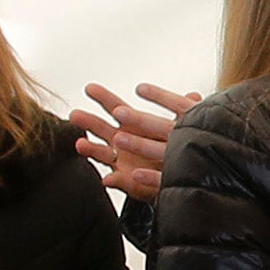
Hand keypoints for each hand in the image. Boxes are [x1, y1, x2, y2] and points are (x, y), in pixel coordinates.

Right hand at [73, 83, 197, 200]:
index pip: (117, 108)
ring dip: (91, 149)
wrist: (182, 177)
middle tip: (75, 115)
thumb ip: (185, 113)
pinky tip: (107, 179)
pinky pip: (119, 181)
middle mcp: (124, 142)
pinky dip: (114, 180)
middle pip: (102, 129)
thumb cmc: (178, 151)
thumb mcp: (184, 130)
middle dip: (88, 122)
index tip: (90, 88)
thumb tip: (194, 95)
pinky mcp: (127, 180)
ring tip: (81, 145)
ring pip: (102, 154)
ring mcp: (122, 161)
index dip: (105, 99)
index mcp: (135, 126)